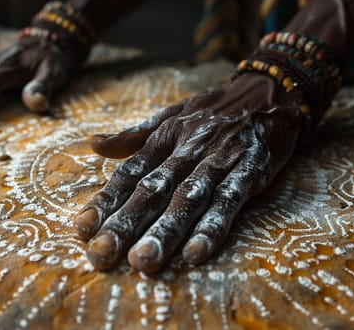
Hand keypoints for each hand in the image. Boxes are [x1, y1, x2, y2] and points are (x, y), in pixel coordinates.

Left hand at [74, 74, 305, 272]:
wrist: (271, 92)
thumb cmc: (214, 110)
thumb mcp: (171, 116)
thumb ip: (133, 136)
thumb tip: (93, 145)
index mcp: (165, 139)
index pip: (129, 174)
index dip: (105, 201)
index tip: (81, 229)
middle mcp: (187, 150)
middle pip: (152, 191)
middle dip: (125, 224)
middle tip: (101, 255)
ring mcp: (219, 161)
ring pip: (187, 199)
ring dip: (164, 231)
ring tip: (142, 262)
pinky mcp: (250, 171)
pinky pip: (229, 201)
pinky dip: (213, 226)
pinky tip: (196, 253)